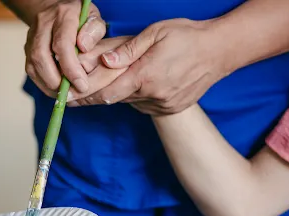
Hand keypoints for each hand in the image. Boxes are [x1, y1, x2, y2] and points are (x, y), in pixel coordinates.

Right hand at [24, 0, 106, 97]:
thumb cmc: (79, 18)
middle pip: (41, 57)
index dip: (71, 68)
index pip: (62, 44)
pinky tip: (57, 90)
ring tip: (65, 95)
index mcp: (62, 15)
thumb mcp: (94, 18)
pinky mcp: (27, 50)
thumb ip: (94, 31)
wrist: (56, 9)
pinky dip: (44, 84)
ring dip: (49, 85)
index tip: (82, 85)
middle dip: (57, 81)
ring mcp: (31, 37)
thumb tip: (84, 47)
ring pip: (33, 66)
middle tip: (73, 93)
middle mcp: (42, 24)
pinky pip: (32, 71)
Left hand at [67, 19, 228, 114]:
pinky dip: (135, 97)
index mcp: (145, 75)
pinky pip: (144, 106)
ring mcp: (163, 104)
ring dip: (116, 95)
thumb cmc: (187, 36)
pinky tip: (136, 85)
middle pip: (113, 99)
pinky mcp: (171, 109)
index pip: (106, 92)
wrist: (221, 51)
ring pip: (128, 102)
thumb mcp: (156, 33)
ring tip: (103, 86)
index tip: (66, 99)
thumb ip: (128, 49)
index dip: (85, 96)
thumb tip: (105, 60)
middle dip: (93, 97)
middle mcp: (153, 95)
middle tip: (71, 98)